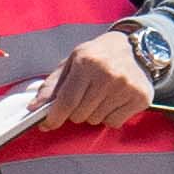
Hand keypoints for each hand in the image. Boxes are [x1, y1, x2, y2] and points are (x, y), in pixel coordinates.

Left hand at [21, 30, 154, 129]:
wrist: (138, 48)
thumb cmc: (99, 55)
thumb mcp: (74, 61)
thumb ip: (53, 85)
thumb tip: (34, 108)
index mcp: (87, 63)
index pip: (67, 100)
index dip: (54, 117)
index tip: (47, 124)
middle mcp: (107, 75)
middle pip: (80, 114)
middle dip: (76, 112)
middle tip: (83, 98)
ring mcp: (125, 87)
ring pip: (96, 120)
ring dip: (93, 114)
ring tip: (101, 96)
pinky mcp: (140, 98)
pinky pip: (114, 122)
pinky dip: (110, 117)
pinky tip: (114, 101)